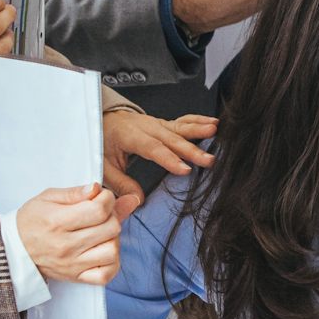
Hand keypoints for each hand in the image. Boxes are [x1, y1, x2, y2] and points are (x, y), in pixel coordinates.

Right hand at [15, 184, 121, 284]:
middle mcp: (67, 245)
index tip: (100, 197)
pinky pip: (105, 275)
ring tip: (101, 232)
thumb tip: (98, 188)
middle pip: (111, 228)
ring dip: (113, 239)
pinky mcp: (76, 277)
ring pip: (112, 251)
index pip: (100, 209)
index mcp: (58, 221)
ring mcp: (72, 264)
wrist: (14, 248)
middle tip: (101, 213)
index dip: (107, 198)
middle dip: (112, 215)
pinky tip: (103, 251)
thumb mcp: (48, 197)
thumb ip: (76, 192)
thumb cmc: (31, 220)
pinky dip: (111, 263)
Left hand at [102, 110, 217, 202]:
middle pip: (171, 138)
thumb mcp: (105, 165)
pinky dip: (198, 122)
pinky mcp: (164, 124)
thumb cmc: (103, 141)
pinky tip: (213, 124)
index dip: (169, 159)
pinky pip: (183, 122)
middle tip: (208, 160)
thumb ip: (121, 183)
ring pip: (180, 127)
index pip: (152, 148)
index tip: (185, 170)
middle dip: (191, 150)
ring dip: (199, 130)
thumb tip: (138, 200)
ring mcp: (157, 123)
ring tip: (215, 131)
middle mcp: (147, 127)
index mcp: (130, 135)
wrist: (103, 119)